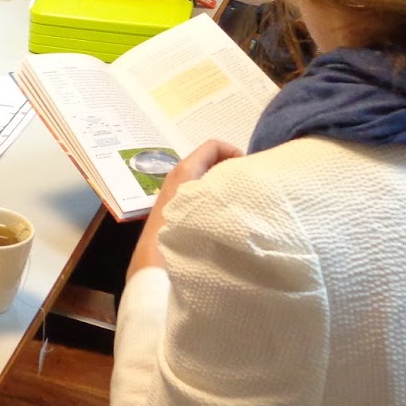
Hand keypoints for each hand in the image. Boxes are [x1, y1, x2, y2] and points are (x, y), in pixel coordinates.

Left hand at [128, 139, 242, 276]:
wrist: (157, 260)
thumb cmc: (184, 227)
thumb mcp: (208, 200)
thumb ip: (226, 184)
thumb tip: (245, 176)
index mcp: (186, 169)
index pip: (213, 146)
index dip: (233, 151)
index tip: (248, 170)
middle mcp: (178, 175)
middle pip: (209, 160)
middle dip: (229, 168)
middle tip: (247, 186)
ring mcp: (175, 191)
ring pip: (203, 177)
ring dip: (221, 184)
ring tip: (238, 201)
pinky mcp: (174, 208)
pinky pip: (197, 192)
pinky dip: (211, 196)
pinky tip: (222, 214)